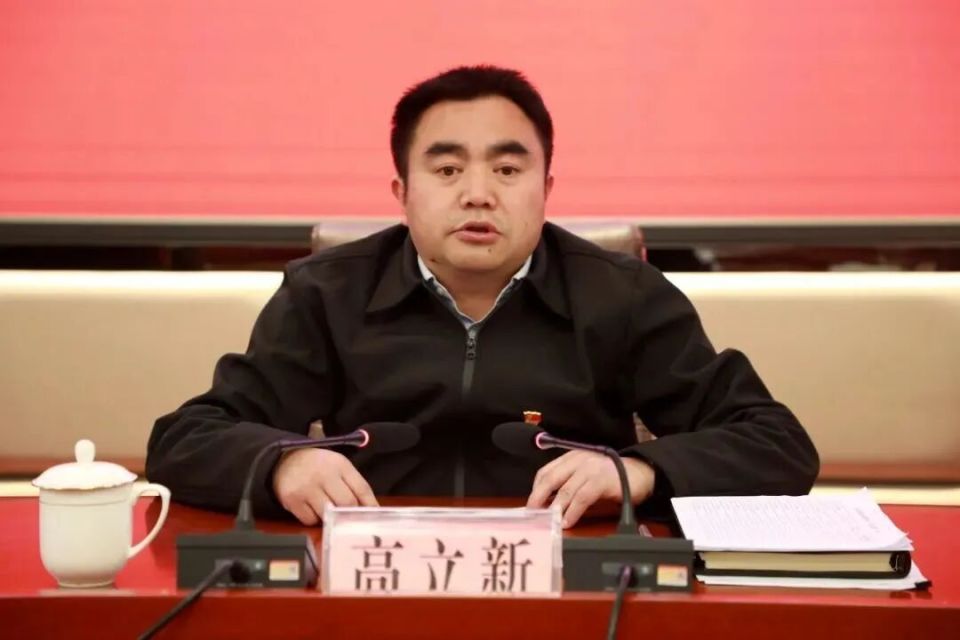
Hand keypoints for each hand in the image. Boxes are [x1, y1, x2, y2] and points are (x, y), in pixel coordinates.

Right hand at [272, 448, 377, 525]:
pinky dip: (314, 520)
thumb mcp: (338, 466)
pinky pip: (310, 520)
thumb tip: (371, 509)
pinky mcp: (292, 500)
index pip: (362, 488)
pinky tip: (312, 509)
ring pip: (329, 514)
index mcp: (340, 465)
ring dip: (331, 517)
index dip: (370, 505)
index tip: (374, 517)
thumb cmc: (317, 466)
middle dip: (350, 514)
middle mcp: (324, 474)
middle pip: (347, 503)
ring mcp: (307, 488)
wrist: (285, 460)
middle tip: (350, 519)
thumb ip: (354, 484)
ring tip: (328, 510)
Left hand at [526, 451, 654, 528]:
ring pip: (565, 490)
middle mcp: (578, 460)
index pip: (545, 472)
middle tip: (531, 514)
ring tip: (549, 522)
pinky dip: (573, 511)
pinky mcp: (602, 480)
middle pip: (550, 479)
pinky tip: (568, 521)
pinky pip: (582, 497)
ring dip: (555, 508)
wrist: (641, 473)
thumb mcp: (586, 475)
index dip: (535, 489)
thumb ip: (569, 483)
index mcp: (572, 457)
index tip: (530, 505)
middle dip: (537, 498)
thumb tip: (548, 503)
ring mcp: (590, 469)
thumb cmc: (612, 477)